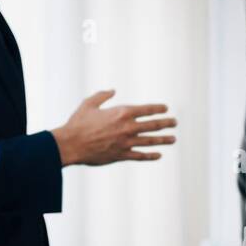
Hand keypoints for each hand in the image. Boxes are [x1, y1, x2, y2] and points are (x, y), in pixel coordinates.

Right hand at [51, 90, 176, 165]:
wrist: (71, 144)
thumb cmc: (78, 123)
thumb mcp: (88, 104)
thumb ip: (102, 95)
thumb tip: (112, 90)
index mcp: (121, 113)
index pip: (146, 110)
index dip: (158, 109)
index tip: (166, 109)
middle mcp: (127, 127)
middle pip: (153, 125)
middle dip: (166, 123)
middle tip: (174, 122)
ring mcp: (126, 142)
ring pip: (150, 141)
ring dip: (164, 139)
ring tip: (173, 138)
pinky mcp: (121, 155)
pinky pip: (140, 155)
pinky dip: (151, 155)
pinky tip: (159, 155)